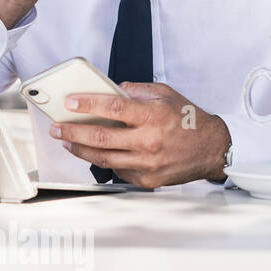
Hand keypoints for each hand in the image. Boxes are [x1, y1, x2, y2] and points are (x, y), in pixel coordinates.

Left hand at [49, 82, 231, 186]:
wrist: (212, 149)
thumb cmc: (189, 121)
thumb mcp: (166, 95)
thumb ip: (137, 91)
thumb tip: (113, 91)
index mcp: (153, 116)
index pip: (112, 109)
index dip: (87, 105)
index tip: (70, 103)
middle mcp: (148, 141)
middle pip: (101, 138)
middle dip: (73, 132)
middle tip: (58, 128)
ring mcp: (147, 164)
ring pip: (103, 159)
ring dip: (80, 150)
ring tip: (67, 142)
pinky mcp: (147, 180)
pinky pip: (118, 171)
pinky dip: (104, 161)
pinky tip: (95, 154)